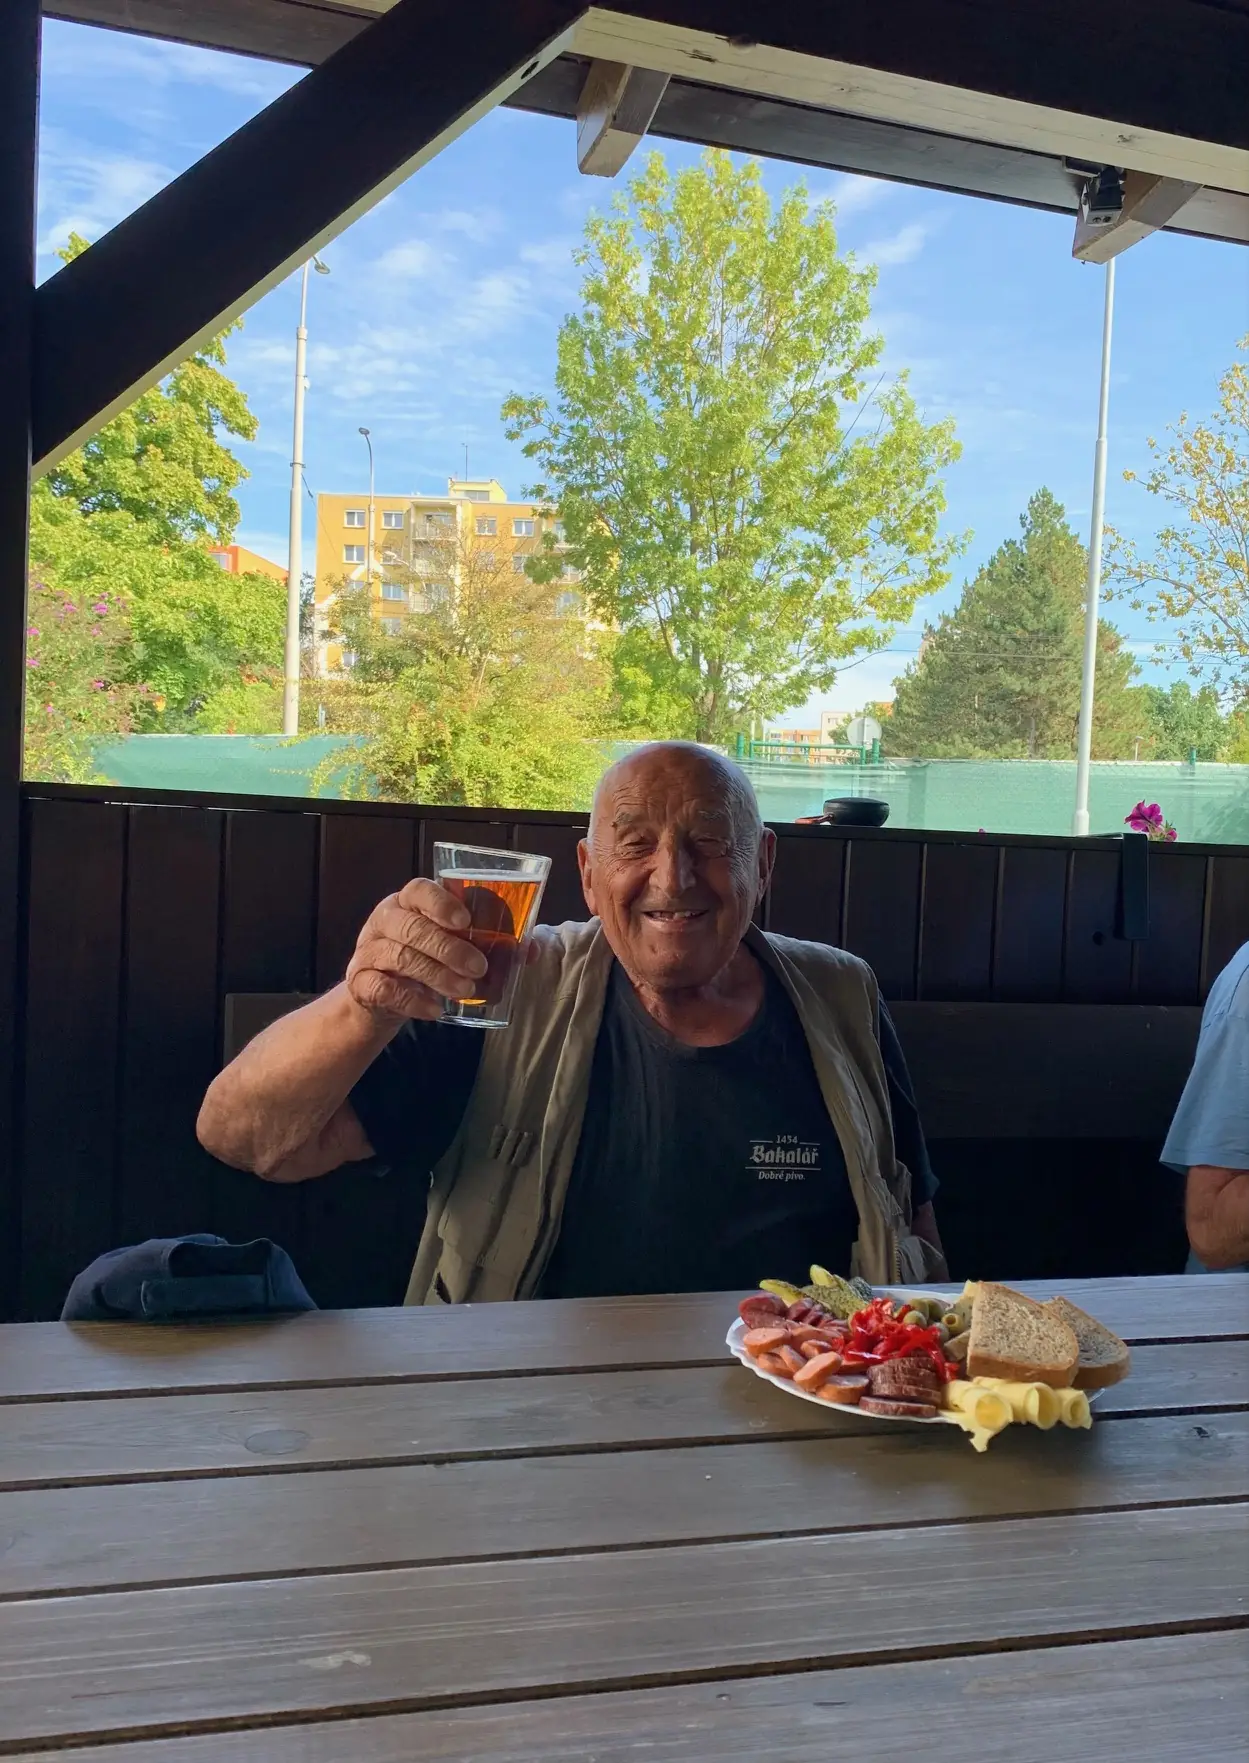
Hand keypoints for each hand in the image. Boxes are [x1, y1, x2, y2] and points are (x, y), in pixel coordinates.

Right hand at [345, 878, 487, 1022]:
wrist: (378, 998)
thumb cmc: (422, 961)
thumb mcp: (449, 946)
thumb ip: (487, 944)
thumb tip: (531, 950)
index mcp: (407, 903)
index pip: (418, 890)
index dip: (440, 903)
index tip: (465, 921)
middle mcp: (383, 921)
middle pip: (411, 927)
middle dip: (448, 948)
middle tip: (478, 967)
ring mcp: (368, 951)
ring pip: (400, 957)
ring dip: (436, 975)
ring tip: (465, 991)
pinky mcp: (360, 982)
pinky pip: (384, 989)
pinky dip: (412, 1001)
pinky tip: (434, 1010)